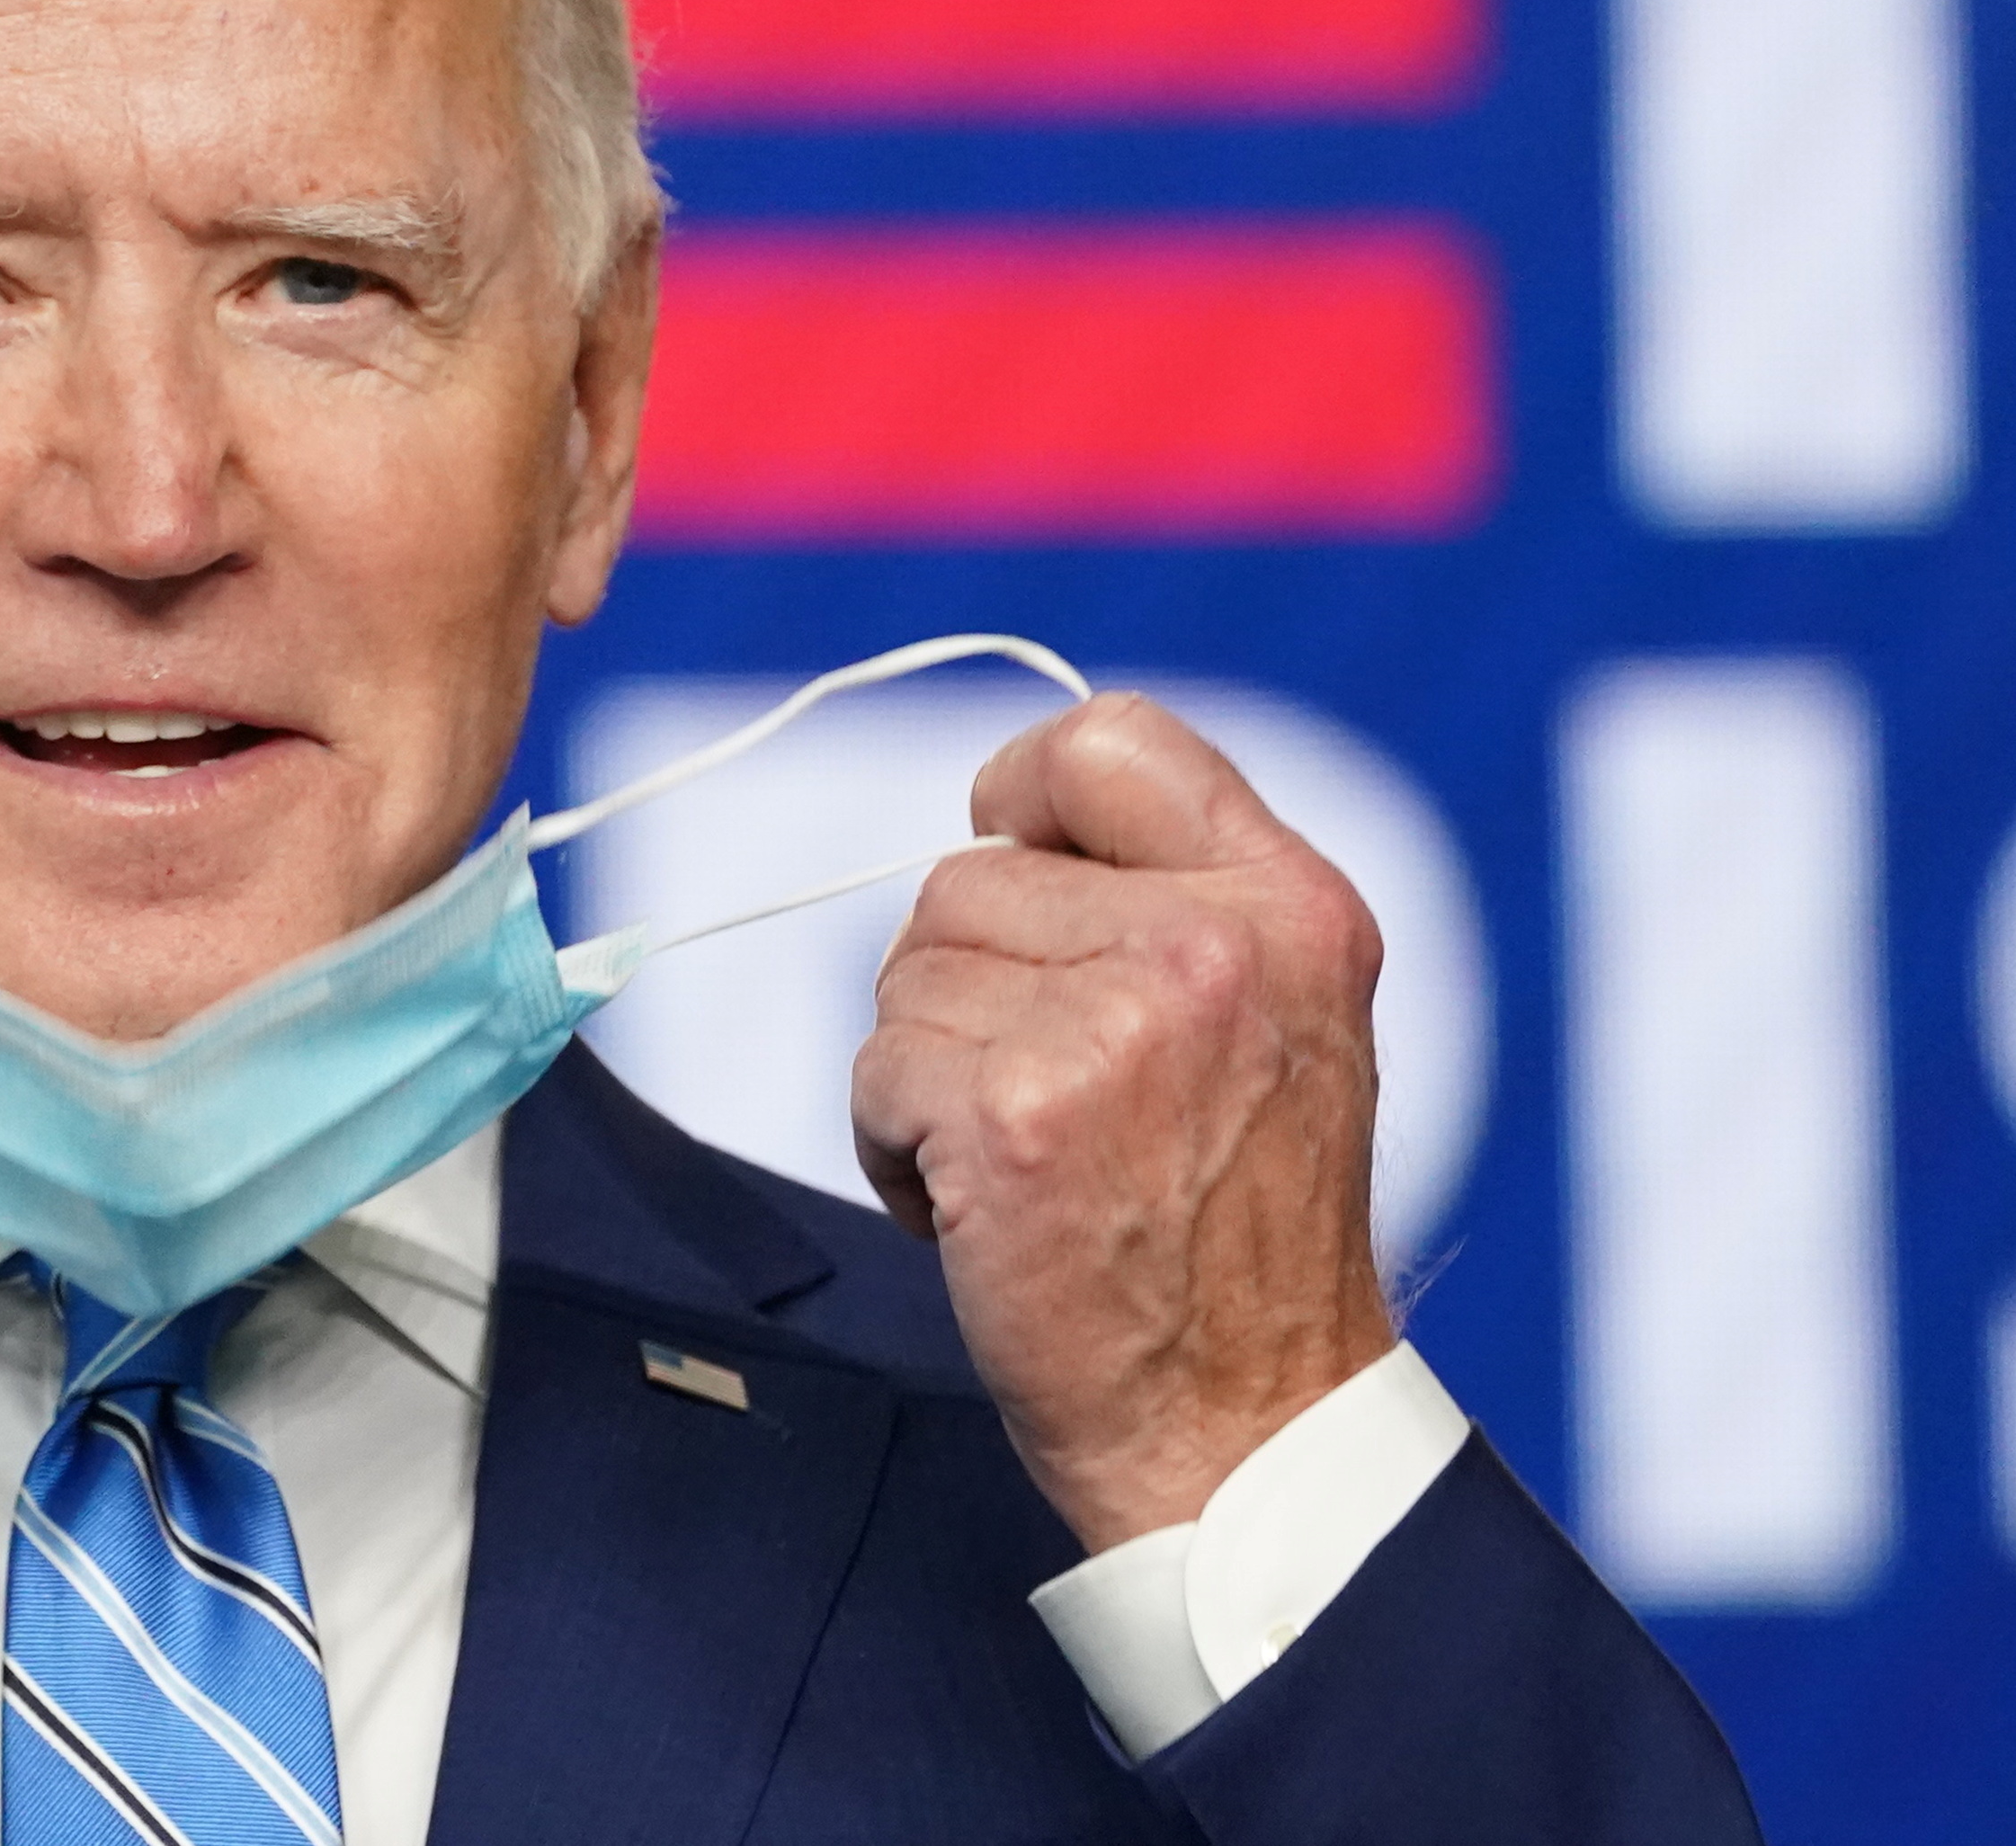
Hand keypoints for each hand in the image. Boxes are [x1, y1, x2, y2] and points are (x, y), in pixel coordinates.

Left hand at [851, 693, 1395, 1551]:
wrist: (1245, 1428)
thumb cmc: (1234, 1239)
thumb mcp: (1276, 1026)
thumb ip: (1174, 904)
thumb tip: (1007, 818)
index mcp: (1291, 904)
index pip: (1110, 740)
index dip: (1023, 792)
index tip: (1016, 862)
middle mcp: (1214, 948)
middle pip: (967, 876)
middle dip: (970, 984)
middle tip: (1052, 1099)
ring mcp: (1115, 1026)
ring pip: (910, 974)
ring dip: (931, 1071)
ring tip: (1032, 1162)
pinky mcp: (1015, 1113)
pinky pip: (876, 1071)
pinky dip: (897, 1147)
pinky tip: (989, 1214)